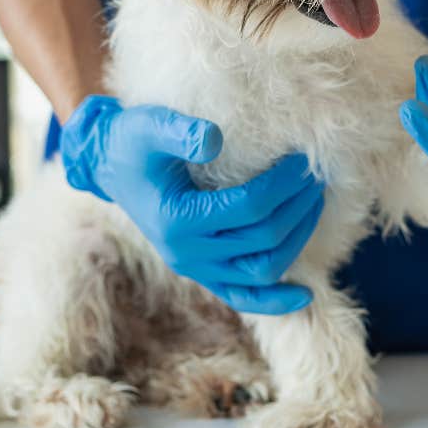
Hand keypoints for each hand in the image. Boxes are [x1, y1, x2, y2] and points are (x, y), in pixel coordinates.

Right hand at [60, 96, 322, 313]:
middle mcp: (186, 253)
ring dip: (297, 241)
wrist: (111, 166)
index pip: (249, 207)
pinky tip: (306, 294)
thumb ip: (180, 132)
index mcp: (176, 219)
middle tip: (316, 177)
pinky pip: (243, 297)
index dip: (283, 185)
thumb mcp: (150, 126)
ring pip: (261, 270)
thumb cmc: (133, 142)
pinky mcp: (202, 273)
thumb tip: (214, 139)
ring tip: (314, 204)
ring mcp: (195, 268)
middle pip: (262, 238)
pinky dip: (275, 301)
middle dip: (297, 207)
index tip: (303, 161)